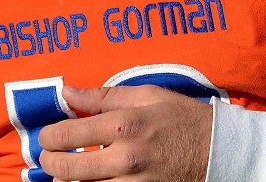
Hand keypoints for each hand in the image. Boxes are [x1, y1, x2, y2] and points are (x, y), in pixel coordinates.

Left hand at [38, 83, 212, 181]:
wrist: (218, 152)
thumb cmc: (181, 118)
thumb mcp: (146, 95)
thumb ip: (103, 96)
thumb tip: (67, 93)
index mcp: (124, 125)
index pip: (69, 134)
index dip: (49, 135)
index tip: (47, 135)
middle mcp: (125, 159)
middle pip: (67, 169)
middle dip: (50, 162)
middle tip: (48, 156)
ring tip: (66, 173)